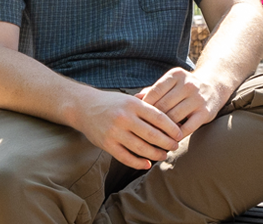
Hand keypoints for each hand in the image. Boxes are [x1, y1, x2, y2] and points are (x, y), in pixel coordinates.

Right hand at [68, 90, 183, 169]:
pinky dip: (138, 163)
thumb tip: (171, 116)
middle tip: (175, 146)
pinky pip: (126, 157)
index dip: (171, 128)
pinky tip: (147, 164)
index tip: (179, 134)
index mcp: (133, 104)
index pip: (158, 117)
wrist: (83, 107)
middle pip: (152, 134)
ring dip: (155, 154)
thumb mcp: (129, 98)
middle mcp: (124, 118)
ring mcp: (114, 132)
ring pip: (141, 148)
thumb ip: (148, 105)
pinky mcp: (106, 144)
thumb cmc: (111, 103)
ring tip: (163, 155)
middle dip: (167, 143)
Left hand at [136, 68, 229, 142]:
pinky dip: (176, 136)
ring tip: (152, 139)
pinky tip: (169, 141)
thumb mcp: (171, 83)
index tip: (136, 117)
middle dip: (151, 120)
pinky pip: (187, 128)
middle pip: (162, 106)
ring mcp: (197, 99)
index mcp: (176, 75)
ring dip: (162, 130)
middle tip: (141, 132)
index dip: (144, 107)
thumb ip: (152, 91)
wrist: (214, 86)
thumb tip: (133, 100)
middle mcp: (188, 84)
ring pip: (173, 118)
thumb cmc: (184, 87)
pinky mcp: (205, 112)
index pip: (154, 92)